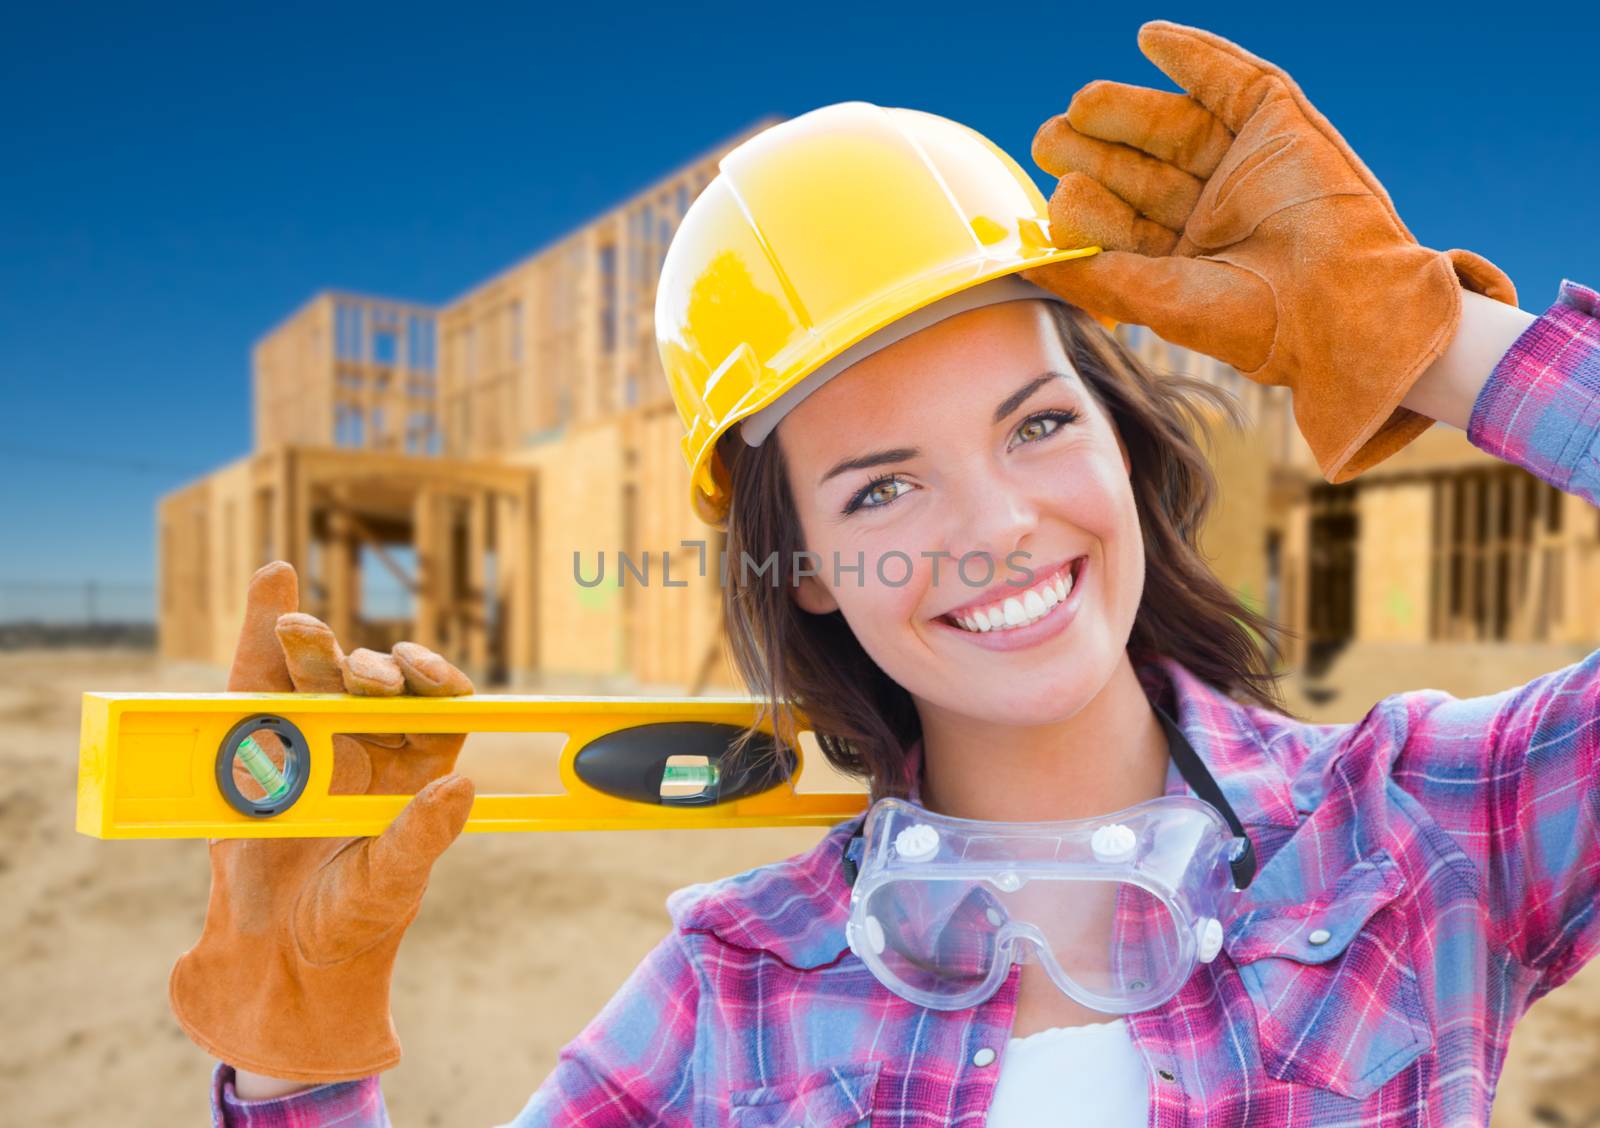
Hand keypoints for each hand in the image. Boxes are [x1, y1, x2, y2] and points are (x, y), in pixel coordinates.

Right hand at [169, 561, 476, 1084]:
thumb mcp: (391, 885)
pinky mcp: (254, 744)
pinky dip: (262, 631)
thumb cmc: (349, 926)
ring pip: (319, 677)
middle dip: (370, 670)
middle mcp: (370, 747)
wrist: (273, 963)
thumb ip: (422, 837)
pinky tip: (274, 581)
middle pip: (376, 688)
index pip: (440, 710)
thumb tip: (464, 784)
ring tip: (300, 628)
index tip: (427, 676)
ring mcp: (311, 741)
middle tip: (363, 677)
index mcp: (418, 772)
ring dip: (314, 647)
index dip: (439, 682)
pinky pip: (260, 681)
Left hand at [1023, 20, 1517, 482]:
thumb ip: (1089, 275)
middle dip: (1094, 152)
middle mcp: (1212, 212)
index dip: (1086, 208)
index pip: (1122, 223)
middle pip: (1139, 169)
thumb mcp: (1156, 299)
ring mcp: (1246, 165)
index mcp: (1185, 261)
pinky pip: (1231, 80)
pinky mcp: (1281, 125)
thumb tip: (1019, 259)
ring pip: (1174, 125)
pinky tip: (1150, 39)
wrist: (1341, 305)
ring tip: (1083, 104)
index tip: (1056, 199)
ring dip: (1126, 110)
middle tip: (1049, 139)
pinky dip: (1193, 55)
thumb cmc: (1255, 322)